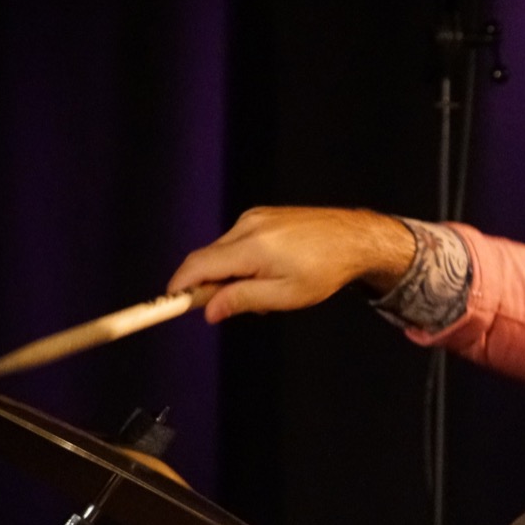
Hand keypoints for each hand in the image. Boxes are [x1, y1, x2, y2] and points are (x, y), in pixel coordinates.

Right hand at [167, 207, 416, 322]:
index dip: (179, 286)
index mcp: (252, 247)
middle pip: (207, 259)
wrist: (356, 238)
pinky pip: (237, 241)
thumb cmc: (326, 271)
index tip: (168, 303)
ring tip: (266, 288)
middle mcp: (248, 226)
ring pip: (223, 251)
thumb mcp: (286, 295)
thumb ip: (243, 300)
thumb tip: (207, 310)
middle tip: (233, 306)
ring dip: (230, 273)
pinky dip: (242, 260)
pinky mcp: (262, 214)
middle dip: (210, 285)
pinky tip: (270, 271)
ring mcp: (255, 216)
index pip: (198, 266)